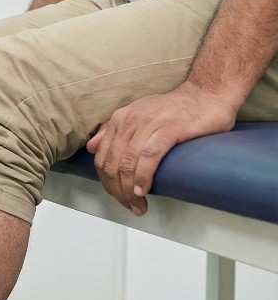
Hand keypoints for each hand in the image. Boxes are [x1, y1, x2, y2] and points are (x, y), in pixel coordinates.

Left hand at [86, 83, 236, 214]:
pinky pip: (149, 156)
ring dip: (130, 190)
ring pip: (127, 163)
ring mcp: (149, 124)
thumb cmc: (175, 109)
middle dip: (118, 191)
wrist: (208, 94)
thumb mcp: (137, 116)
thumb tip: (91, 147)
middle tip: (130, 206)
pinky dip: (143, 176)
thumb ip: (113, 131)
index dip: (107, 183)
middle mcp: (129, 121)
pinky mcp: (170, 129)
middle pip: (112, 164)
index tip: (118, 197)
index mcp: (120, 119)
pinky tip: (143, 190)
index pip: (102, 158)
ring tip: (138, 205)